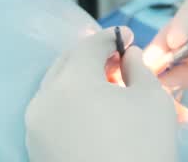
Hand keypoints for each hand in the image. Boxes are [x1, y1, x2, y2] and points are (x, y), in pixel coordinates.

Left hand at [26, 27, 177, 161]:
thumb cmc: (143, 150)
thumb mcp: (153, 100)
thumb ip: (138, 68)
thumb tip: (127, 56)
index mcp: (71, 82)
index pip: (89, 45)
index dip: (111, 38)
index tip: (128, 37)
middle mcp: (44, 101)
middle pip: (66, 64)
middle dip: (92, 57)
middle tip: (119, 61)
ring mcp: (35, 128)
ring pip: (56, 89)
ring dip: (80, 81)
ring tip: (108, 89)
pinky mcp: (36, 150)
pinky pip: (51, 114)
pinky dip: (70, 106)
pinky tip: (94, 115)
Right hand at [143, 0, 187, 107]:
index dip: (184, 20)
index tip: (177, 40)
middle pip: (178, 27)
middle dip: (164, 43)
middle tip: (151, 62)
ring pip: (174, 51)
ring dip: (160, 62)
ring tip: (148, 76)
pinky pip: (180, 74)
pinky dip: (168, 80)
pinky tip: (159, 88)